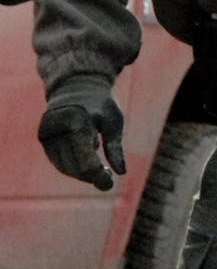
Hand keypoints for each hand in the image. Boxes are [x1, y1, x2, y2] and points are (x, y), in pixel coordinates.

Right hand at [38, 74, 125, 189]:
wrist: (77, 84)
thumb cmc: (101, 104)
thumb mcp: (114, 122)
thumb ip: (115, 148)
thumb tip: (121, 173)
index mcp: (79, 124)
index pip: (86, 162)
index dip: (98, 177)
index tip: (110, 184)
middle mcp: (59, 129)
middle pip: (74, 167)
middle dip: (92, 176)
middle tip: (107, 178)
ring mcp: (47, 133)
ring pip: (63, 166)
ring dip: (81, 173)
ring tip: (98, 166)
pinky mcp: (43, 136)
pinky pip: (56, 160)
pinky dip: (70, 165)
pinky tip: (86, 157)